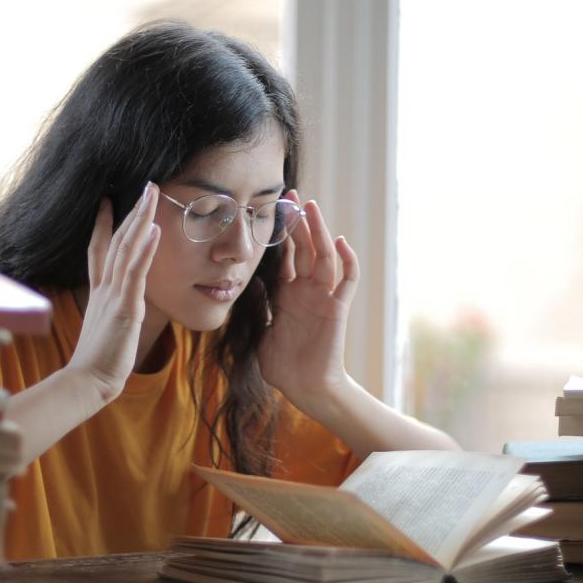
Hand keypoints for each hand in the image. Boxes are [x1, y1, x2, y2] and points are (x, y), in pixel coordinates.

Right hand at [66, 182, 160, 404]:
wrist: (87, 381)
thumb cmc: (99, 361)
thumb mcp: (105, 327)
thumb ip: (110, 311)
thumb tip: (118, 308)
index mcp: (100, 291)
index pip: (99, 249)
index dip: (103, 224)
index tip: (107, 201)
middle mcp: (105, 287)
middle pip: (117, 240)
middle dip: (132, 211)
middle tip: (145, 185)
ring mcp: (114, 295)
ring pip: (127, 249)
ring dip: (140, 219)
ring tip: (152, 195)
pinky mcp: (125, 308)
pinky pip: (135, 274)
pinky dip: (145, 250)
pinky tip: (154, 230)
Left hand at [257, 192, 359, 407]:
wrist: (304, 388)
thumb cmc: (282, 364)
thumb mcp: (258, 330)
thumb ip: (253, 307)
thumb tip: (234, 285)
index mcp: (286, 293)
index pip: (283, 255)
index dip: (279, 233)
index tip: (269, 209)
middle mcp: (306, 290)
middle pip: (304, 247)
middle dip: (298, 221)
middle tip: (290, 194)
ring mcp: (323, 297)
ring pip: (324, 256)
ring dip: (319, 231)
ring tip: (311, 207)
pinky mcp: (337, 309)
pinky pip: (347, 281)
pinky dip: (347, 261)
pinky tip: (340, 242)